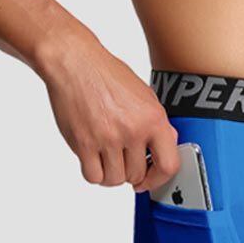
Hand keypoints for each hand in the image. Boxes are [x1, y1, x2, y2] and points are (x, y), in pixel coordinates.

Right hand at [40, 33, 178, 191]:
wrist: (74, 61)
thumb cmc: (107, 75)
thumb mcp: (145, 95)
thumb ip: (158, 124)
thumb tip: (168, 146)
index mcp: (153, 119)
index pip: (168, 165)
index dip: (159, 179)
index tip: (151, 181)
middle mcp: (133, 130)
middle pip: (137, 175)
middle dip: (131, 173)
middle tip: (123, 160)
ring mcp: (108, 138)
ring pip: (115, 180)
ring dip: (111, 174)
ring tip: (108, 159)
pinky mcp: (84, 143)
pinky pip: (93, 176)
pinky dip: (94, 173)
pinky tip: (94, 160)